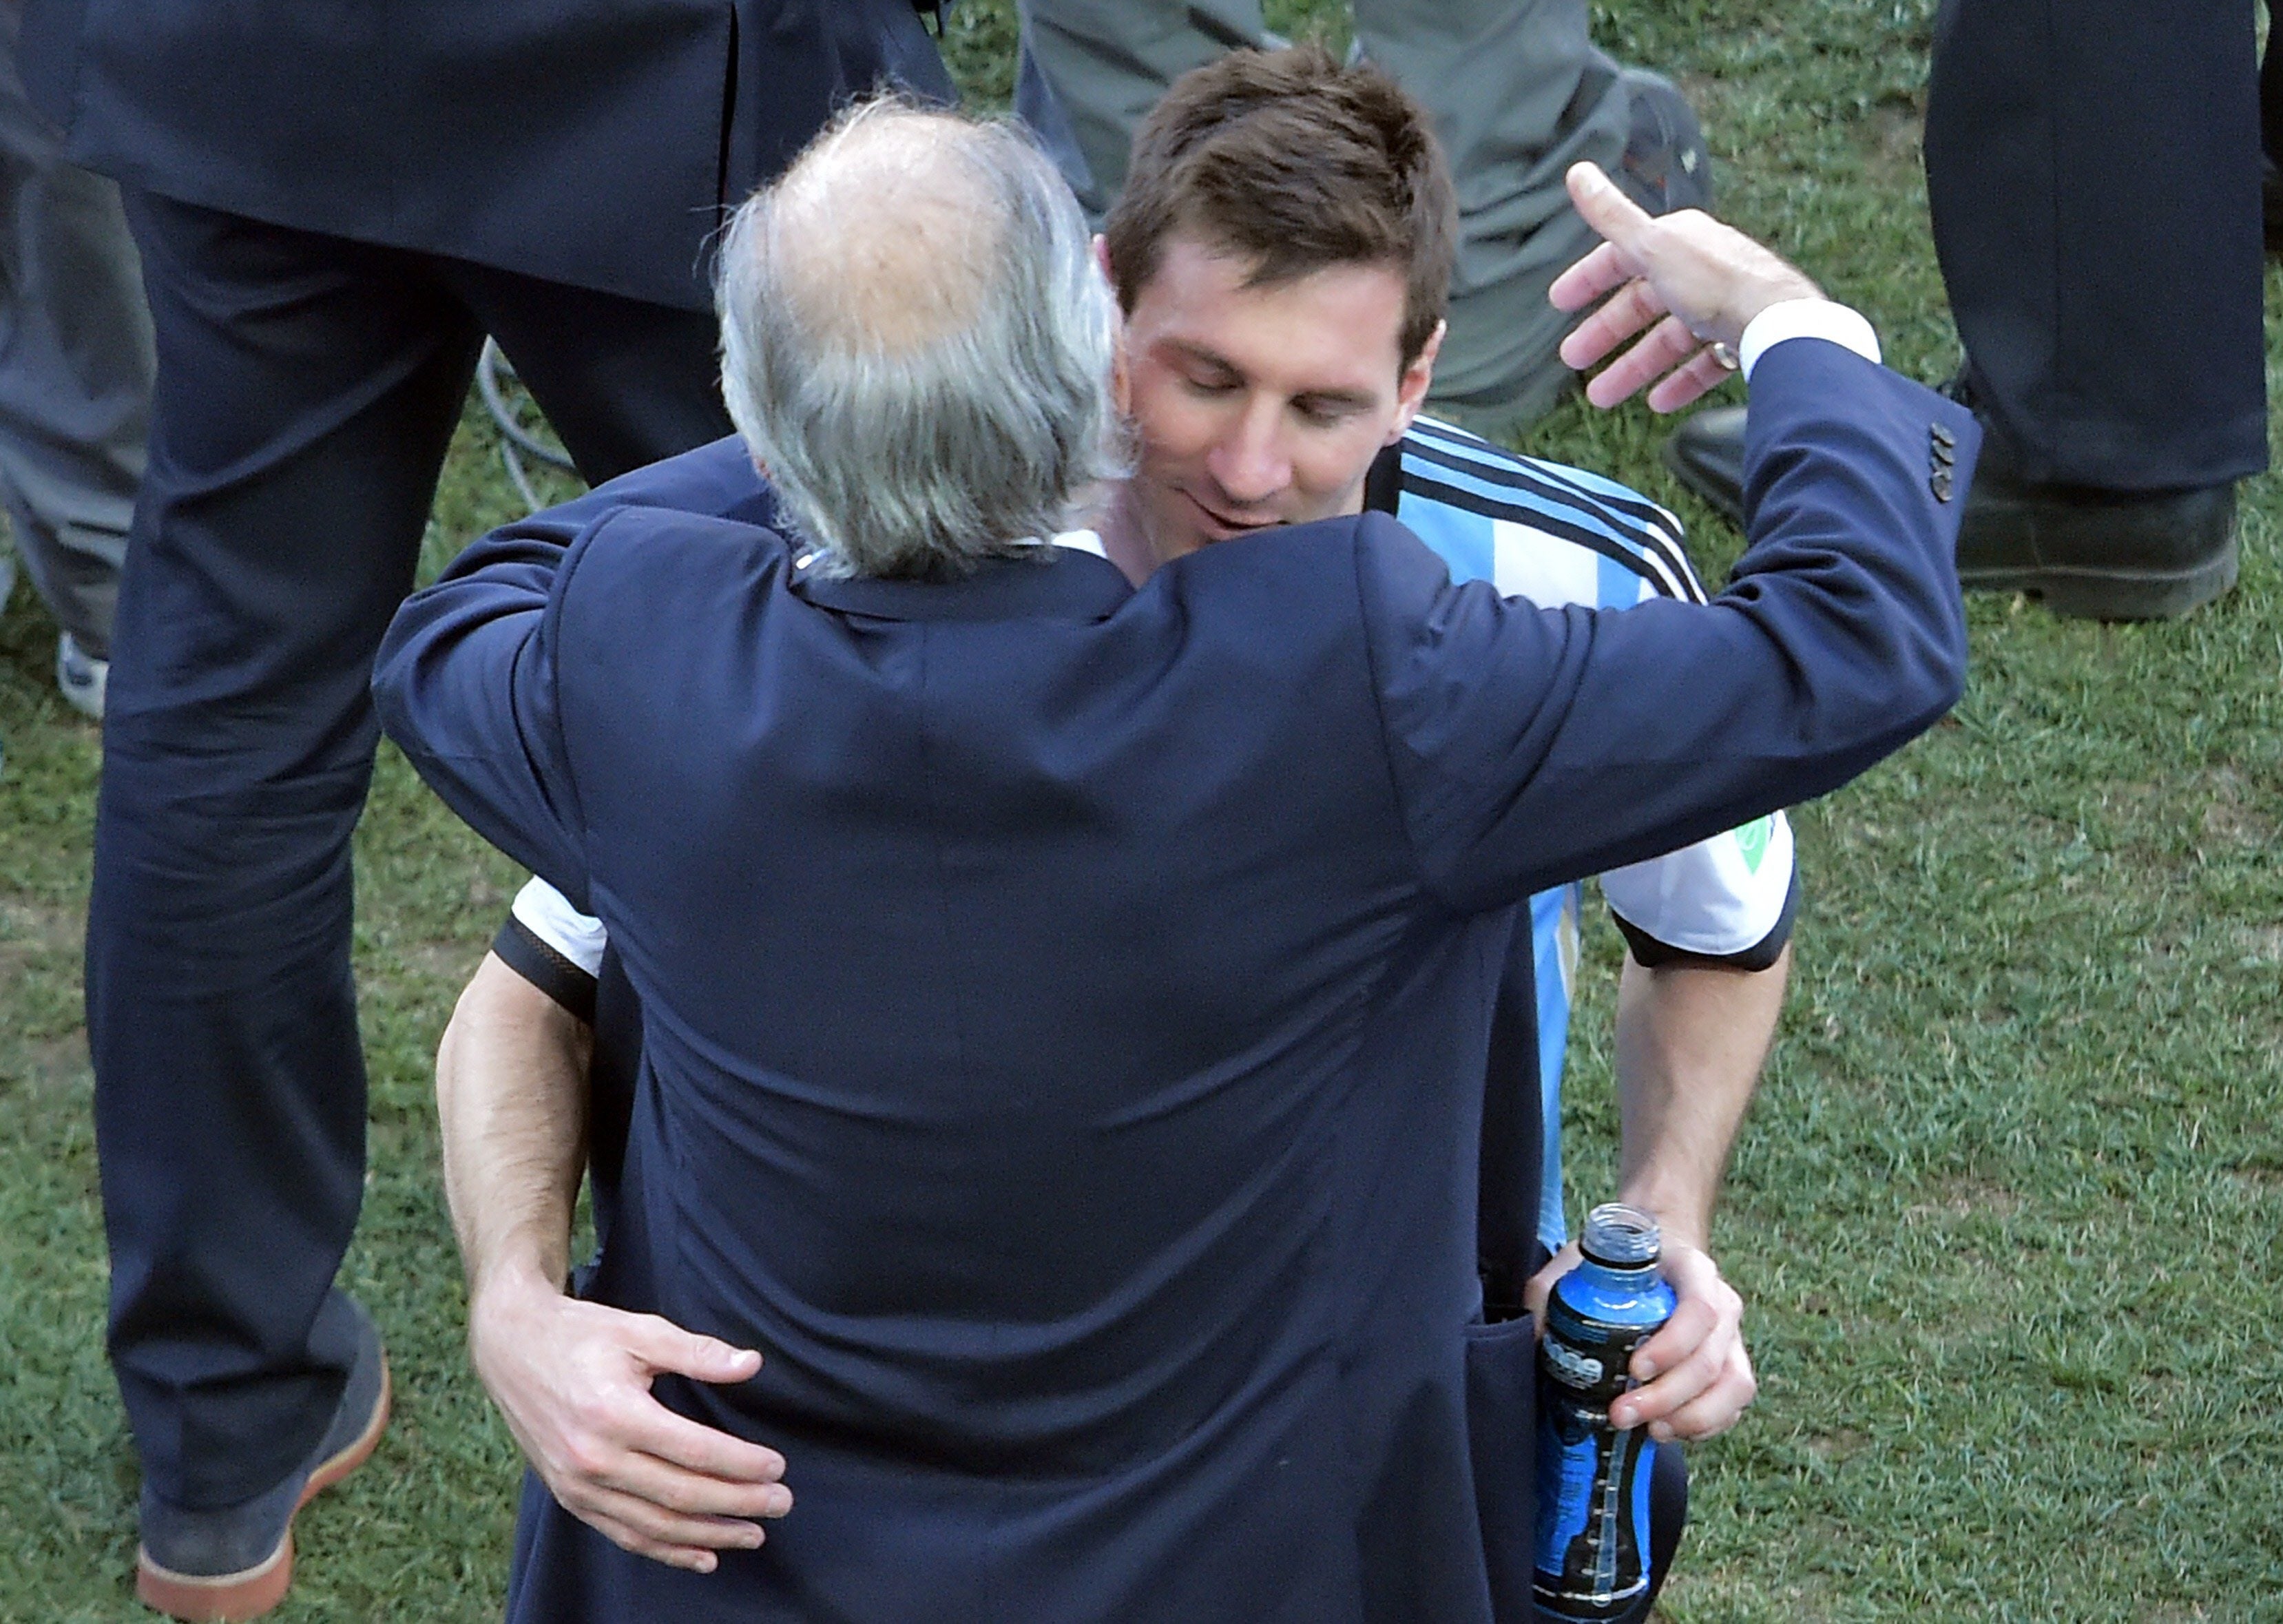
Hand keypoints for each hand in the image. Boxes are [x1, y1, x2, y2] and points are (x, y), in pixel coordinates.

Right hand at [470, 1270, 790, 1571]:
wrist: (511, 1347)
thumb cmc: (581, 1334)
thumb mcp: (640, 1330)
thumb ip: (697, 1351)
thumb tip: (751, 1364)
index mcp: (615, 1412)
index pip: (694, 1451)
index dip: (741, 1464)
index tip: (778, 1468)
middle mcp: (593, 1456)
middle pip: (680, 1494)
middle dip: (737, 1504)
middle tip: (780, 1504)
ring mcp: (578, 1483)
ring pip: (655, 1524)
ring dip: (708, 1536)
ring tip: (752, 1535)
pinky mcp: (569, 1496)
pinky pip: (624, 1534)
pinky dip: (666, 1551)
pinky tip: (703, 1556)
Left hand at [1525, 1238, 1755, 1441]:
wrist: (1654, 1260)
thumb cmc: (1617, 1265)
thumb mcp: (1578, 1262)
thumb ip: (1550, 1291)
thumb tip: (1533, 1336)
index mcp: (1691, 1270)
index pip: (1700, 1309)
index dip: (1672, 1346)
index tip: (1634, 1369)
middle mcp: (1723, 1303)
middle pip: (1711, 1359)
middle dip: (1667, 1396)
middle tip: (1621, 1414)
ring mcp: (1732, 1338)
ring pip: (1733, 1387)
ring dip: (1692, 1417)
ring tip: (1650, 1431)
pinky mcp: (1732, 1368)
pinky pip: (1733, 1405)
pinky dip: (1706, 1425)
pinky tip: (1667, 1431)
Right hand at [1549, 162, 1823, 412]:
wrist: (1780, 324)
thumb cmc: (1718, 283)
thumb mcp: (1653, 246)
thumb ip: (1613, 217)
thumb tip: (1579, 172)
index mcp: (1680, 241)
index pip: (1624, 256)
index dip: (1590, 278)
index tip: (1561, 301)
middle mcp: (1703, 269)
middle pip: (1644, 303)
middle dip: (1605, 333)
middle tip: (1574, 357)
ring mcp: (1724, 306)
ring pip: (1669, 338)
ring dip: (1633, 366)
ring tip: (1603, 395)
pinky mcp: (1743, 339)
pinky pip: (1704, 363)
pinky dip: (1679, 380)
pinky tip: (1659, 400)